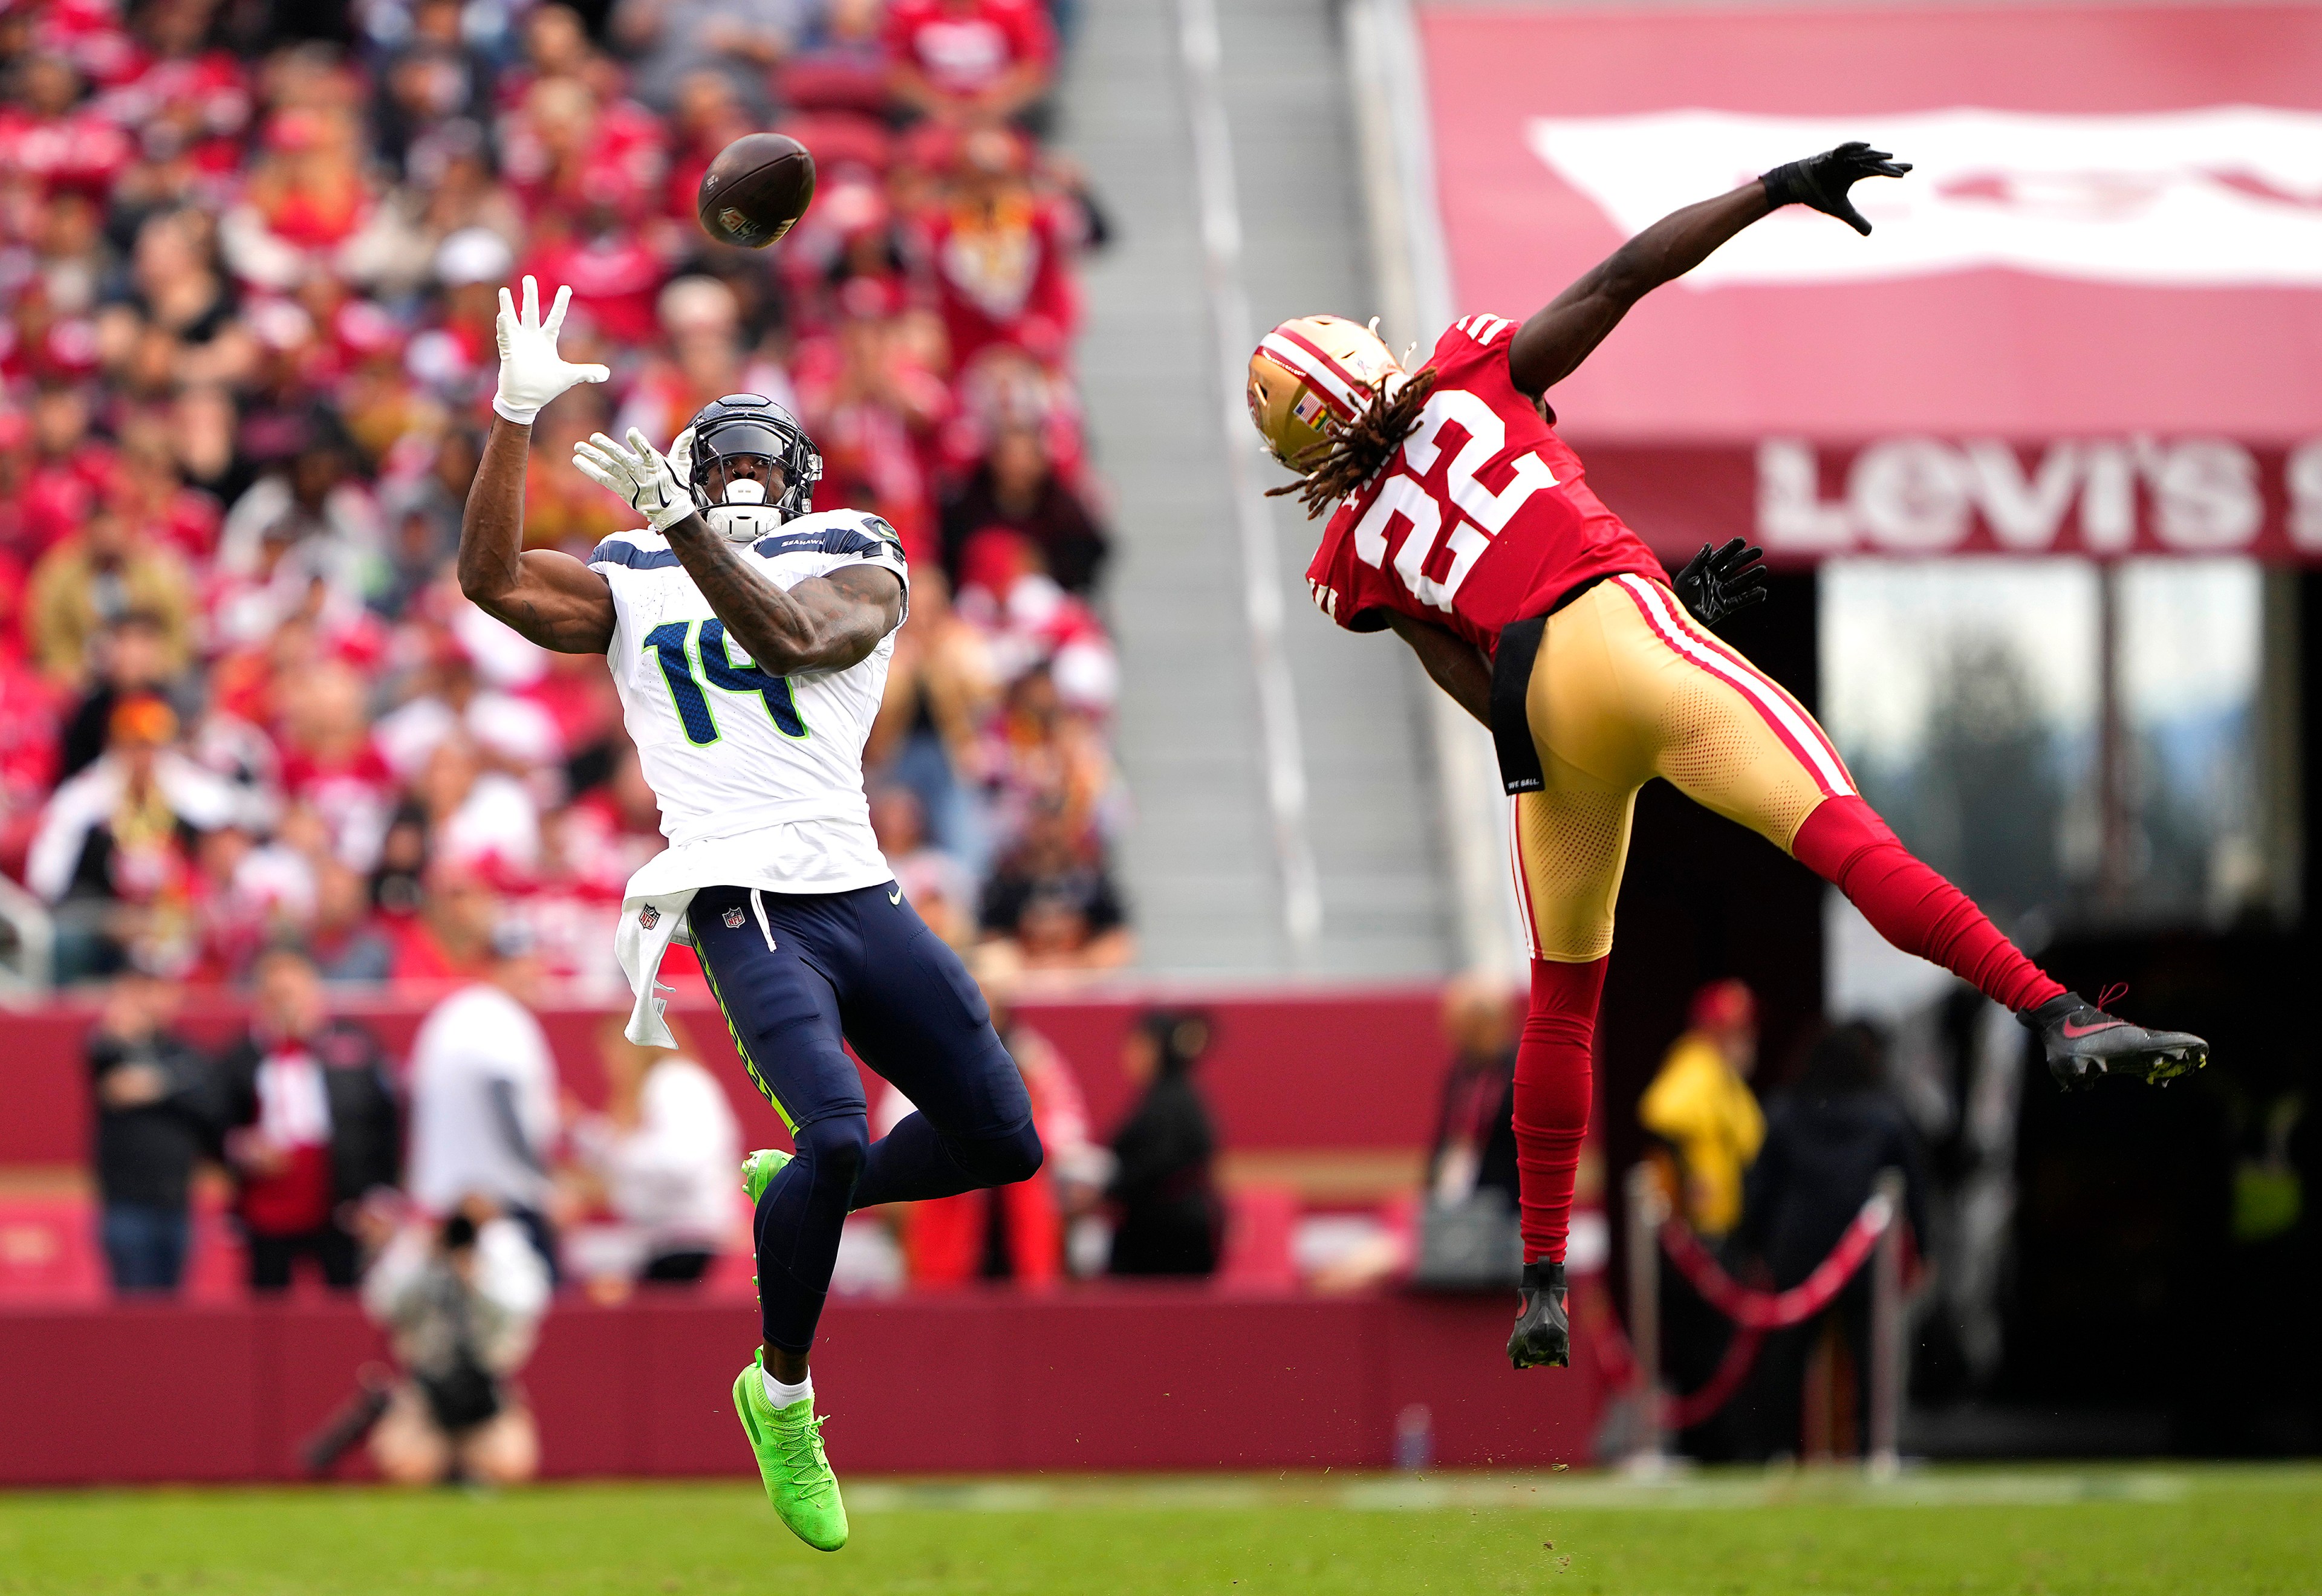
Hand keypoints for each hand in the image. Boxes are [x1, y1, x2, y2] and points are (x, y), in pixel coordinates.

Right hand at [493, 276, 610, 424]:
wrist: (526, 400)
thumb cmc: (544, 386)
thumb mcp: (568, 377)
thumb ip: (586, 372)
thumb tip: (607, 373)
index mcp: (546, 341)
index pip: (556, 318)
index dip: (561, 303)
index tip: (566, 288)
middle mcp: (532, 338)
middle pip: (531, 312)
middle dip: (530, 296)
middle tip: (529, 278)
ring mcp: (518, 344)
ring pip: (513, 320)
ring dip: (508, 306)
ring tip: (504, 291)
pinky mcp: (509, 352)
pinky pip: (505, 338)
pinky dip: (503, 328)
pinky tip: (502, 316)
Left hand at [572, 427, 693, 532]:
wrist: (670, 511)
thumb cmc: (675, 485)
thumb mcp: (681, 465)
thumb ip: (681, 447)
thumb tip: (690, 431)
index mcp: (656, 465)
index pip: (647, 451)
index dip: (639, 442)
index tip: (631, 431)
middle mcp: (641, 474)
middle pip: (622, 459)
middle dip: (608, 448)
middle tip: (594, 437)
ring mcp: (630, 483)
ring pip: (609, 468)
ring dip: (593, 456)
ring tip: (579, 446)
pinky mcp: (622, 491)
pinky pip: (603, 479)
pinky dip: (590, 470)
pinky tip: (578, 461)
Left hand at [1673, 538, 1768, 629]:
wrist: (1680, 616)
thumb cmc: (1680, 595)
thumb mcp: (1688, 576)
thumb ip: (1699, 562)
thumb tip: (1709, 545)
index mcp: (1704, 571)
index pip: (1720, 557)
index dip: (1731, 549)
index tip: (1742, 540)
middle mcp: (1713, 580)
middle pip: (1732, 567)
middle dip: (1745, 559)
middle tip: (1759, 550)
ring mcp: (1719, 593)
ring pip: (1738, 582)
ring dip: (1751, 576)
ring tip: (1763, 569)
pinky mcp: (1723, 607)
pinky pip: (1740, 600)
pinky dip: (1751, 597)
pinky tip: (1762, 591)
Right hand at [1759, 142, 1911, 235]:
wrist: (1794, 186)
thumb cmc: (1817, 194)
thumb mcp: (1840, 210)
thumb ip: (1856, 219)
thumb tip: (1870, 233)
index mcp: (1854, 173)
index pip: (1877, 170)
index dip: (1892, 171)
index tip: (1909, 171)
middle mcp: (1850, 164)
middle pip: (1874, 163)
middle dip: (1891, 165)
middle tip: (1910, 167)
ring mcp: (1840, 159)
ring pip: (1861, 157)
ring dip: (1876, 156)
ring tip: (1891, 156)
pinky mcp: (1829, 157)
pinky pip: (1843, 150)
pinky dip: (1854, 146)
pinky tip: (1867, 145)